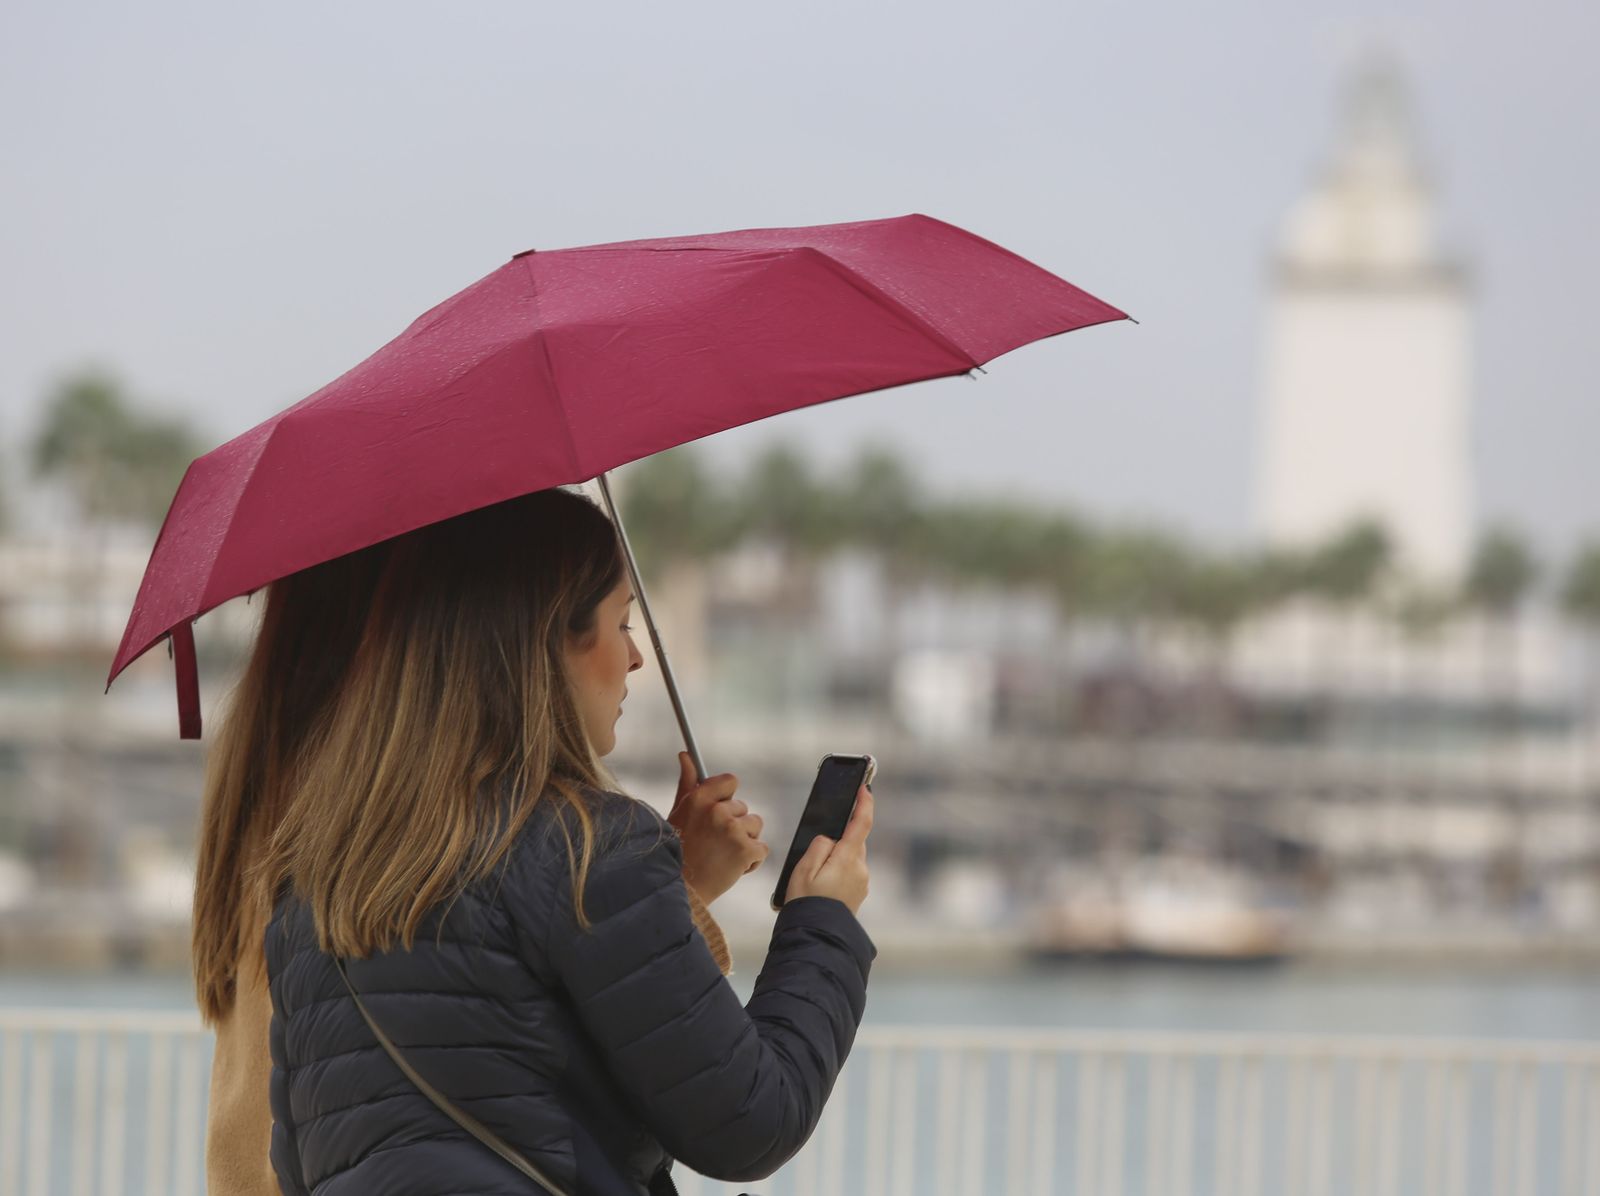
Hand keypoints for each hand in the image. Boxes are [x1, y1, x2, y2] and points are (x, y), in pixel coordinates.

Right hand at [668, 753, 769, 904]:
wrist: (682, 889)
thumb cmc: (677, 850)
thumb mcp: (679, 813)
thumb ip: (688, 783)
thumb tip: (686, 755)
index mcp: (700, 798)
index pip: (731, 781)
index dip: (728, 797)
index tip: (721, 810)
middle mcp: (718, 811)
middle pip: (744, 809)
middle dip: (734, 825)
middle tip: (714, 843)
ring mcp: (734, 830)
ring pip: (755, 826)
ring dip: (745, 841)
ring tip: (723, 855)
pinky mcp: (747, 850)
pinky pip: (761, 849)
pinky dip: (751, 860)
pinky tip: (732, 867)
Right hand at [784, 783, 871, 915]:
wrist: (817, 936)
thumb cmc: (807, 903)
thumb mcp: (804, 868)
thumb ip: (819, 845)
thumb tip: (830, 839)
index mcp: (848, 858)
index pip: (862, 823)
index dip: (864, 803)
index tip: (864, 788)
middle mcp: (860, 868)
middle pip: (853, 841)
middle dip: (838, 839)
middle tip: (815, 855)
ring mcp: (862, 882)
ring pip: (850, 857)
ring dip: (836, 858)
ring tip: (813, 876)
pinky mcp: (858, 893)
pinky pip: (849, 872)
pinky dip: (837, 871)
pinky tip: (821, 885)